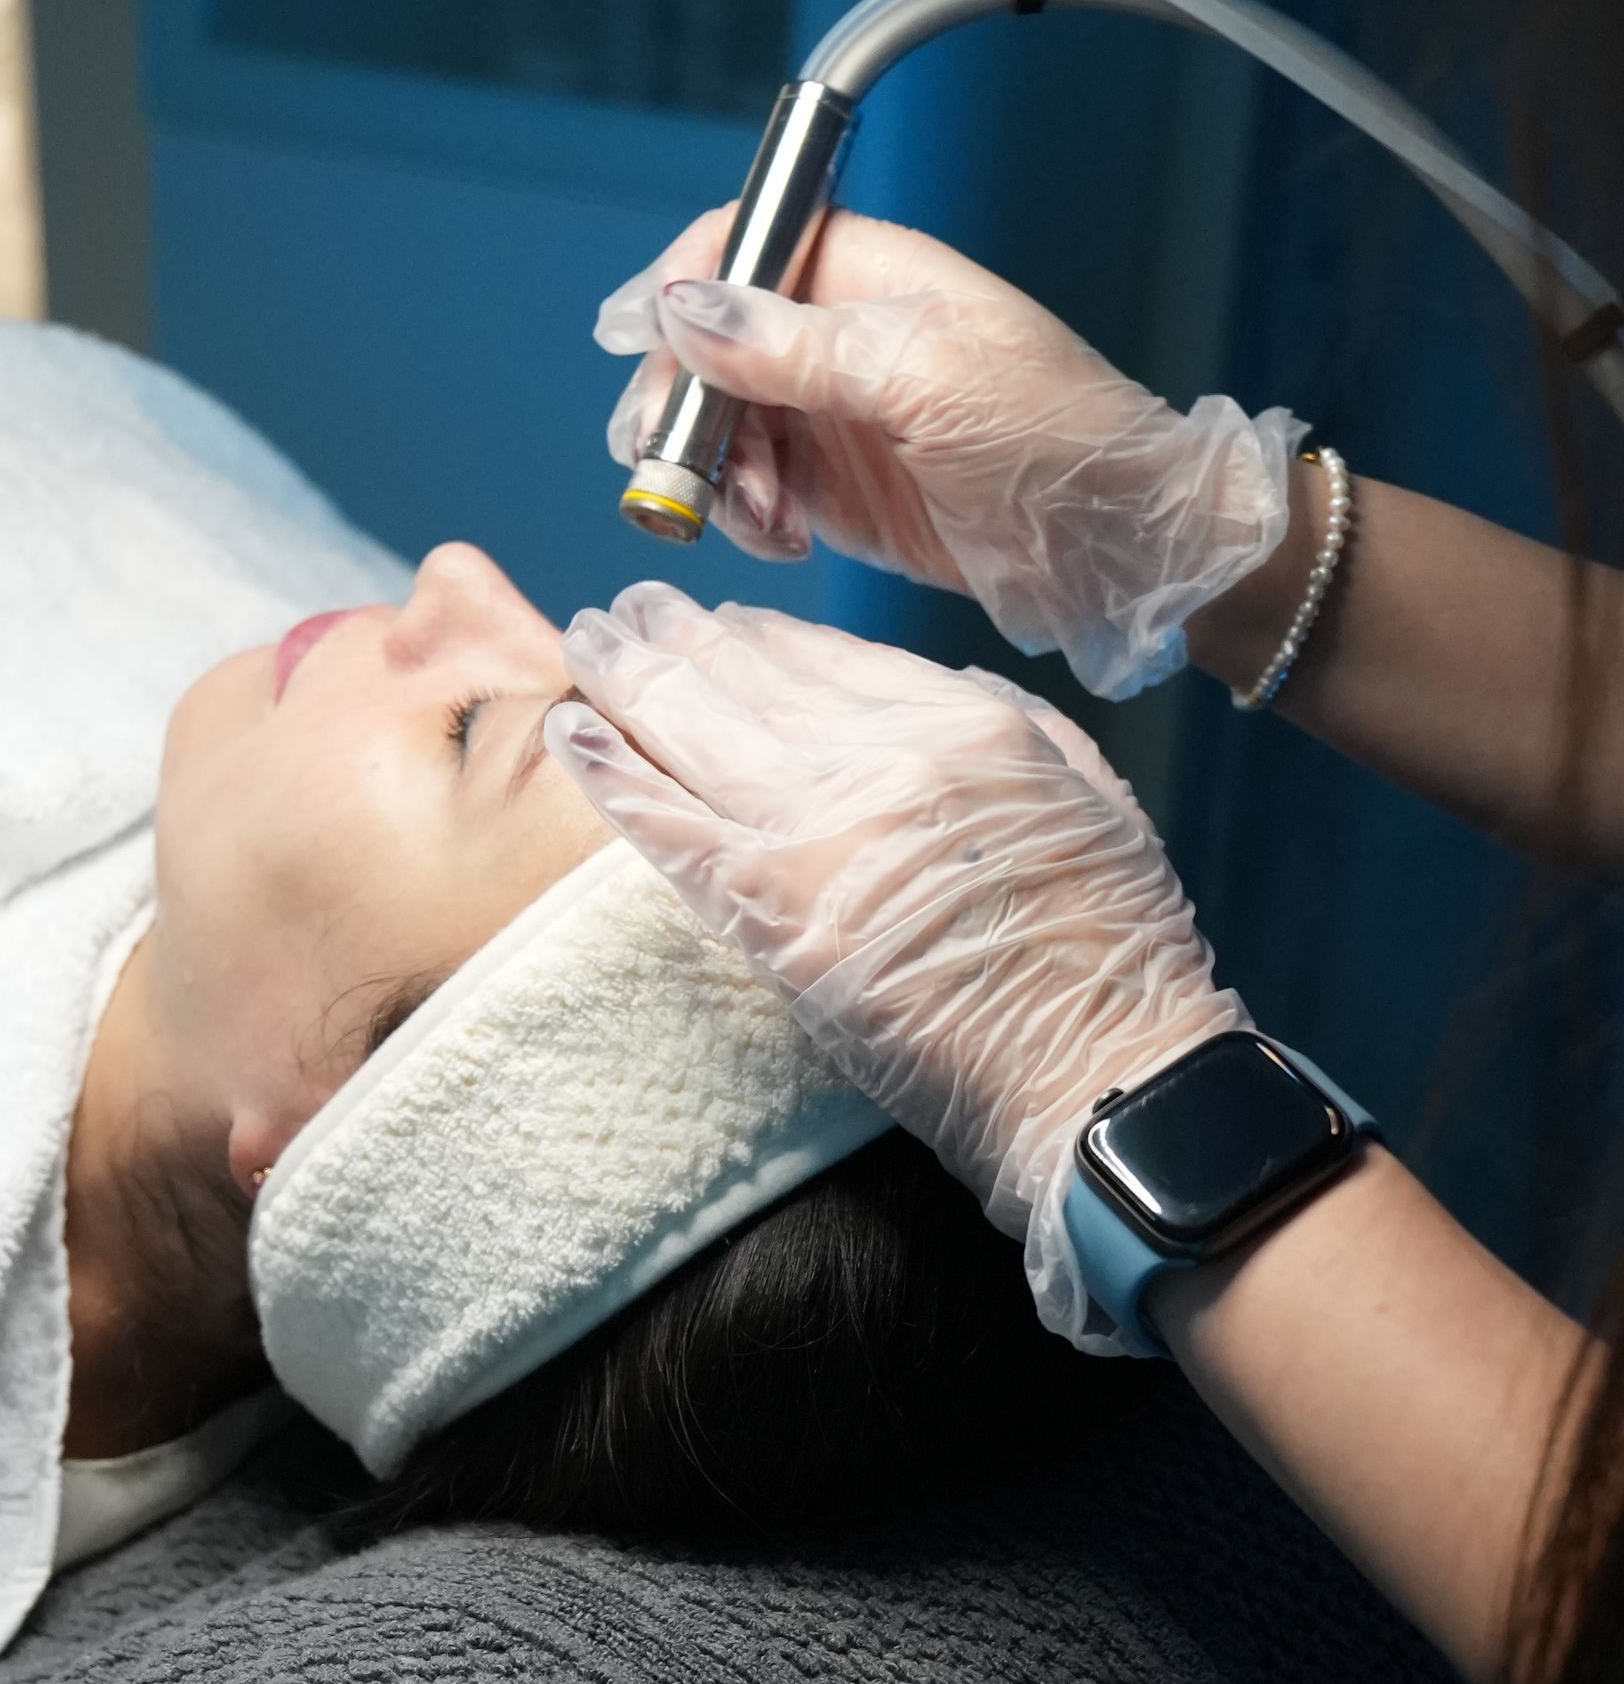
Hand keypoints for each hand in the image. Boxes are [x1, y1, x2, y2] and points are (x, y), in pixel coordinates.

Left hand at [547, 586, 1245, 1346]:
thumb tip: (935, 684)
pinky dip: (611, 775)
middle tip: (624, 610)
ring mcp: (817, 837)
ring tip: (584, 643)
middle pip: (746, 676)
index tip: (719, 620)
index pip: (827, 654)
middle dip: (675, 636)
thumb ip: (1002, 723)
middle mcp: (878, 762)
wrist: (1098, 1073)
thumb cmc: (1113, 949)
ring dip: (626, 681)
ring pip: (693, 732)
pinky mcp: (772, 920)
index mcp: (961, 725)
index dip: (758, 632)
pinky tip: (568, 731)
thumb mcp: (1087, 793)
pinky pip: (669, 828)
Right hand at [596, 206, 1299, 699]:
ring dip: (715, 470)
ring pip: (718, 423)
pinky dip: (748, 516)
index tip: (643, 342)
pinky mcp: (834, 489)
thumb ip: (795, 344)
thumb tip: (687, 307)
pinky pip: (752, 490)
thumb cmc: (1053, 439)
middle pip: (708, 341)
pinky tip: (786, 536)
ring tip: (762, 513)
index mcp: (868, 271)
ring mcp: (832, 415)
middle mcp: (838, 335)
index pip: (744, 241)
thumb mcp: (922, 377)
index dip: (683, 283)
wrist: (1114, 546)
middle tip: (670, 458)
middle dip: (681, 399)